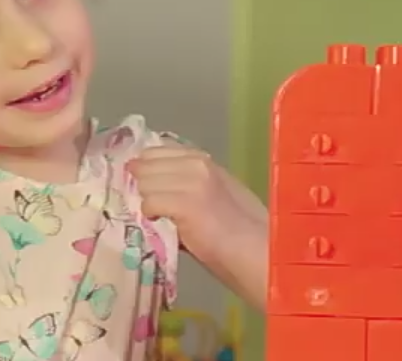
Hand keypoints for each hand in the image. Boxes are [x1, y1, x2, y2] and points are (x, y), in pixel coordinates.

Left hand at [127, 141, 244, 256]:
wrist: (258, 251)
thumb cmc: (239, 230)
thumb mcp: (214, 193)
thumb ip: (184, 183)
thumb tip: (149, 187)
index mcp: (202, 159)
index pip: (156, 151)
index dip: (146, 168)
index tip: (144, 185)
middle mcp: (197, 163)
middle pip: (146, 164)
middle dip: (143, 185)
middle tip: (149, 204)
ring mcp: (191, 180)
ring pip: (145, 183)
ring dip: (146, 200)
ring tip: (160, 216)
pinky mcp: (185, 202)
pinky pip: (149, 203)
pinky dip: (150, 215)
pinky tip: (162, 223)